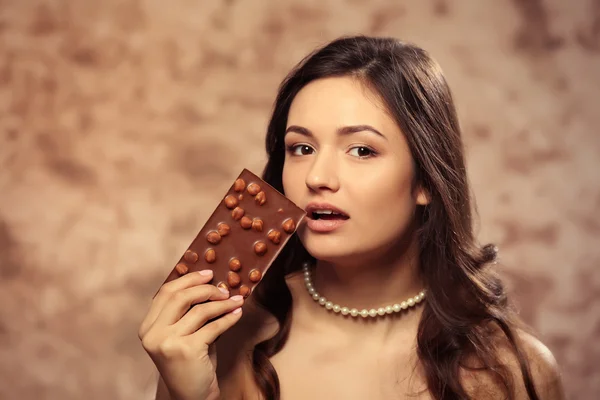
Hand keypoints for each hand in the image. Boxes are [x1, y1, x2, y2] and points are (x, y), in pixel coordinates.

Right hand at [139, 270, 243, 399]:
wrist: (191, 396)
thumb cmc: (190, 363)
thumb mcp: (182, 335)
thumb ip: (187, 312)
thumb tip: (211, 284)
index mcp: (148, 327)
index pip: (166, 292)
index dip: (188, 279)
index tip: (208, 274)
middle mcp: (153, 334)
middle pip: (180, 297)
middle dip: (206, 289)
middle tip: (224, 288)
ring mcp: (168, 342)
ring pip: (200, 311)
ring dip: (223, 303)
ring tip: (236, 300)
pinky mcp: (187, 350)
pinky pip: (213, 327)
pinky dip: (228, 318)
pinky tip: (237, 314)